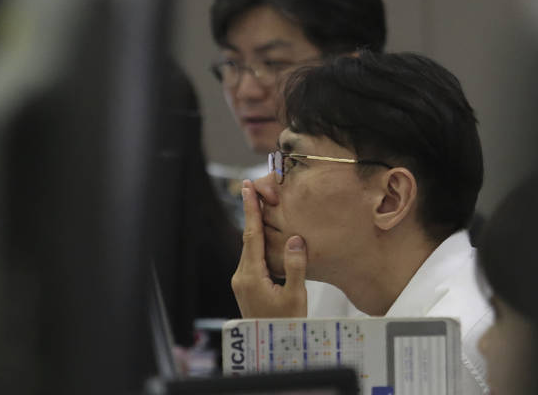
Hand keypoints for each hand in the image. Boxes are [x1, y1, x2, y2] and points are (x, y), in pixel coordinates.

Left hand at [230, 180, 307, 317]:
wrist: (271, 348)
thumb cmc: (285, 325)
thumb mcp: (295, 296)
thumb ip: (295, 266)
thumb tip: (295, 239)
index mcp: (251, 276)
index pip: (251, 235)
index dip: (250, 210)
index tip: (247, 188)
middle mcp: (241, 276)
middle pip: (248, 238)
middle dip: (252, 213)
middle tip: (255, 189)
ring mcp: (242, 282)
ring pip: (250, 248)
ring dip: (256, 228)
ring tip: (262, 207)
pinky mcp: (246, 287)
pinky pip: (252, 258)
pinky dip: (258, 243)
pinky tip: (266, 236)